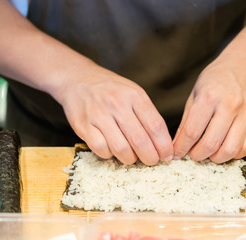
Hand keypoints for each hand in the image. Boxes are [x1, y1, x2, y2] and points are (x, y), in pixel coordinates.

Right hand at [57, 66, 173, 164]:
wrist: (77, 78)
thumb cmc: (111, 89)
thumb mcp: (133, 92)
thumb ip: (147, 114)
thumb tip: (162, 142)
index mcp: (134, 95)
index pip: (156, 126)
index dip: (164, 145)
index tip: (167, 156)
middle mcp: (117, 104)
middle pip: (140, 140)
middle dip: (150, 157)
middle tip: (152, 161)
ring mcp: (99, 114)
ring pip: (121, 149)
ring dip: (130, 159)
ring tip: (132, 157)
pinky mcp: (83, 125)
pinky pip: (101, 149)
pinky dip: (109, 155)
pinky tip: (112, 150)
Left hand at [173, 60, 245, 162]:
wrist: (245, 67)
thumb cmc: (216, 80)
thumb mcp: (195, 94)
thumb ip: (186, 121)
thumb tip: (177, 145)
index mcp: (210, 97)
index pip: (192, 131)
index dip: (181, 147)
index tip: (176, 154)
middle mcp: (230, 106)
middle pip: (211, 143)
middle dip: (197, 155)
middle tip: (191, 155)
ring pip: (230, 150)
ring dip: (215, 158)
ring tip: (208, 154)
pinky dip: (233, 155)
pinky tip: (224, 149)